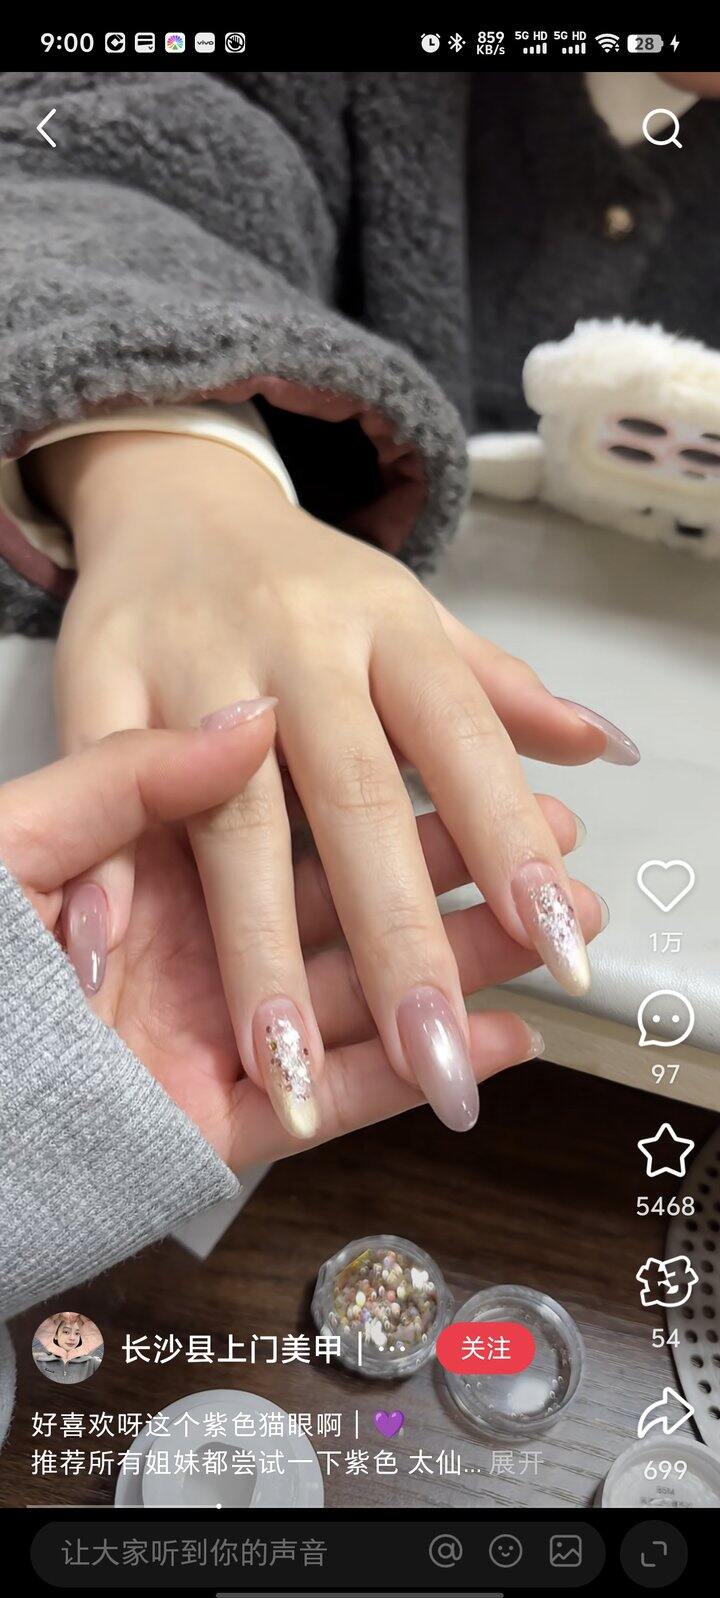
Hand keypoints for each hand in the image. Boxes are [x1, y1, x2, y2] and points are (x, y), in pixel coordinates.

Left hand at [0, 721, 602, 1163]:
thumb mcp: (20, 833)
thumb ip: (122, 780)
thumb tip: (245, 738)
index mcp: (160, 853)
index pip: (303, 814)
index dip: (400, 799)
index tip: (486, 774)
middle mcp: (200, 934)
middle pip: (350, 900)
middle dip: (458, 880)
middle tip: (555, 854)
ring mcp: (211, 1026)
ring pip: (357, 996)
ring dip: (461, 969)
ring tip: (554, 938)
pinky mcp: (210, 1119)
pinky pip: (325, 1104)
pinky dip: (412, 1074)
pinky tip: (499, 1040)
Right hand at [37, 431, 631, 1138]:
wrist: (174, 501)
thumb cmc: (306, 586)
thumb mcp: (412, 623)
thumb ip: (499, 693)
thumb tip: (603, 747)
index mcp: (390, 627)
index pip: (466, 741)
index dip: (514, 843)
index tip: (562, 938)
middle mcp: (298, 642)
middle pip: (356, 802)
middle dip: (400, 940)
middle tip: (437, 1050)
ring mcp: (192, 660)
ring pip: (231, 820)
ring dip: (259, 951)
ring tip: (290, 1064)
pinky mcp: (97, 679)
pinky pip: (102, 785)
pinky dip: (109, 871)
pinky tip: (117, 959)